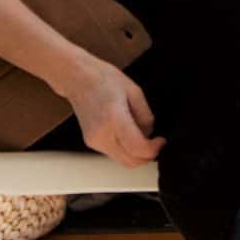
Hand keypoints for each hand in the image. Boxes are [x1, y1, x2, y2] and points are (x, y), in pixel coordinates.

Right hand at [60, 52, 166, 167]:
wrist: (77, 78)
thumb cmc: (103, 78)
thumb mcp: (134, 90)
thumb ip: (145, 115)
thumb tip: (149, 133)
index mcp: (114, 119)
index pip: (137, 148)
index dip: (153, 149)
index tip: (161, 142)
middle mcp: (102, 134)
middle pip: (130, 161)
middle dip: (146, 156)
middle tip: (155, 142)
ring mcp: (94, 141)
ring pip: (122, 160)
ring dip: (136, 154)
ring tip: (141, 134)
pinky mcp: (91, 142)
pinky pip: (114, 154)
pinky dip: (125, 149)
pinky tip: (128, 133)